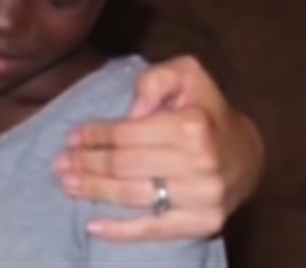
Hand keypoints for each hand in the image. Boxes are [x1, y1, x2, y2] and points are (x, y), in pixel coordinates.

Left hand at [53, 55, 263, 241]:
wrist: (246, 154)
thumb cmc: (205, 108)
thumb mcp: (186, 75)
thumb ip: (154, 80)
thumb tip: (130, 113)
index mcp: (192, 126)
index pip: (128, 134)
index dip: (95, 136)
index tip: (71, 137)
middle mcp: (199, 164)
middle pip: (124, 166)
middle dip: (86, 163)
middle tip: (59, 163)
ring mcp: (202, 198)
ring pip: (132, 196)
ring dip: (93, 190)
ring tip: (67, 184)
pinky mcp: (203, 224)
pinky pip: (154, 229)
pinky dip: (121, 231)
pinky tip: (93, 225)